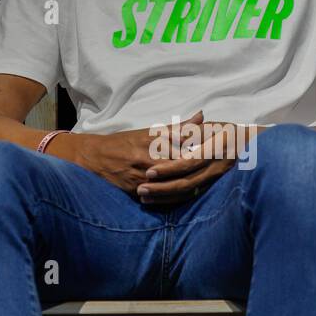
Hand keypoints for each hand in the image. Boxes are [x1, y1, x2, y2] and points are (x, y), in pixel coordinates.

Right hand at [64, 111, 206, 195]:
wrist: (94, 158)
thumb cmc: (125, 142)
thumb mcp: (149, 132)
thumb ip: (178, 127)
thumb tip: (201, 116)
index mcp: (153, 141)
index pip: (185, 146)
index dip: (204, 149)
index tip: (221, 149)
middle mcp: (148, 158)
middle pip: (180, 165)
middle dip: (199, 167)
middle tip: (220, 168)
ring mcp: (142, 175)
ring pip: (171, 183)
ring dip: (189, 185)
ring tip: (206, 184)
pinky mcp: (135, 189)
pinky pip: (158, 197)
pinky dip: (173, 199)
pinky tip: (186, 198)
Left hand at [137, 118, 260, 205]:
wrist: (255, 150)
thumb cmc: (230, 134)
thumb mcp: (213, 127)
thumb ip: (192, 129)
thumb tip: (173, 133)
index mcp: (213, 151)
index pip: (187, 163)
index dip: (168, 169)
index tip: (149, 172)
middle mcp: (214, 169)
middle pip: (185, 183)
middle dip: (161, 188)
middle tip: (140, 190)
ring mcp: (214, 181)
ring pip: (188, 194)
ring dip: (165, 198)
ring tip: (144, 199)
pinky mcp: (213, 188)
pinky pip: (192, 198)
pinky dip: (174, 201)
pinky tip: (159, 202)